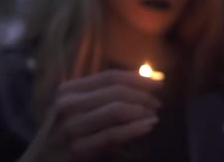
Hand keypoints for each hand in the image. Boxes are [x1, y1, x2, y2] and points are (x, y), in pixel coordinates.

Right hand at [20, 70, 161, 161]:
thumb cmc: (64, 135)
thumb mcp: (78, 110)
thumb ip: (104, 97)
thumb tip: (144, 82)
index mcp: (69, 89)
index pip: (110, 76)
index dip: (138, 78)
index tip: (159, 82)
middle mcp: (67, 104)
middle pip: (116, 91)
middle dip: (143, 95)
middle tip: (157, 103)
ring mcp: (71, 126)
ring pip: (117, 109)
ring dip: (141, 110)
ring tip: (153, 115)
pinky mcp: (77, 148)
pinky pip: (114, 134)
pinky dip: (136, 128)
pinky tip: (148, 125)